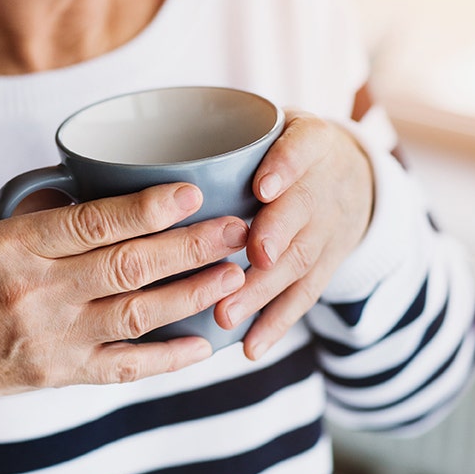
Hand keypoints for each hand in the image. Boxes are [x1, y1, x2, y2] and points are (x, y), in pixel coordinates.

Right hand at [0, 182, 248, 416]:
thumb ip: (31, 211)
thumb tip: (88, 184)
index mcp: (11, 247)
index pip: (91, 223)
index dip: (146, 207)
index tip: (191, 192)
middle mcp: (35, 292)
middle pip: (127, 265)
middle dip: (190, 245)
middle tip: (236, 228)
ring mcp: (50, 337)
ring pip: (137, 314)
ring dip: (191, 293)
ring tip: (233, 274)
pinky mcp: (59, 373)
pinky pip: (125, 367)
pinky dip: (168, 358)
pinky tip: (203, 344)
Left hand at [214, 112, 373, 359]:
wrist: (353, 175)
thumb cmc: (279, 148)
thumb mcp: (267, 125)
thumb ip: (220, 135)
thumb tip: (121, 158)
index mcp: (307, 141)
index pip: (302, 148)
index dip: (285, 167)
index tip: (263, 187)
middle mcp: (324, 186)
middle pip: (302, 212)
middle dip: (274, 237)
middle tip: (247, 258)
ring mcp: (330, 229)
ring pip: (299, 261)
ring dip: (263, 291)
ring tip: (228, 314)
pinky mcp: (326, 266)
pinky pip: (303, 298)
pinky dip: (276, 325)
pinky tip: (250, 347)